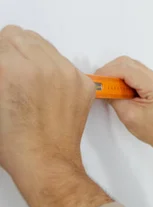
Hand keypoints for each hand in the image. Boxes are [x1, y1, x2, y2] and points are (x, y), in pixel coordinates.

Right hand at [0, 25, 111, 206]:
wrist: (46, 163)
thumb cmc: (14, 141)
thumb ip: (0, 71)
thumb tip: (5, 62)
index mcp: (13, 68)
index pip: (3, 38)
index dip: (0, 55)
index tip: (3, 69)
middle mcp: (44, 66)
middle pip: (23, 37)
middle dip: (14, 51)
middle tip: (12, 73)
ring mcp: (68, 74)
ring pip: (45, 47)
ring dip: (34, 57)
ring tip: (29, 82)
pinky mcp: (84, 84)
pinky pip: (65, 63)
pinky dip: (55, 71)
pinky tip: (48, 92)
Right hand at [96, 56, 152, 173]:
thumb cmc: (150, 129)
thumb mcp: (127, 115)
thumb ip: (113, 97)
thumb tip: (100, 86)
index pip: (127, 70)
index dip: (108, 72)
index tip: (96, 80)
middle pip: (128, 63)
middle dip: (110, 70)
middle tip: (100, 83)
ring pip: (129, 64)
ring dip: (115, 72)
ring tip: (107, 85)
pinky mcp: (151, 80)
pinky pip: (133, 70)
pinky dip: (122, 75)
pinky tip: (117, 86)